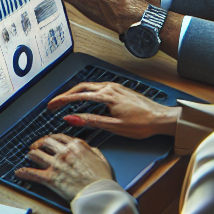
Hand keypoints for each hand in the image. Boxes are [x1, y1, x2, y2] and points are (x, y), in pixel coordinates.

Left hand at [15, 133, 114, 201]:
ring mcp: (56, 165)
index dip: (51, 138)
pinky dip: (24, 172)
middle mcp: (64, 152)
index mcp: (76, 146)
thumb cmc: (103, 180)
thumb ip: (92, 151)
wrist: (100, 195)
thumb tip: (87, 147)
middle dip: (39, 144)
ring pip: (37, 154)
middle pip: (46, 143)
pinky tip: (18, 172)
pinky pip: (33, 173)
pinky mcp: (50, 178)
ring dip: (31, 154)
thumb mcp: (102, 159)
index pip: (59, 137)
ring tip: (29, 156)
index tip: (48, 140)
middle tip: (36, 147)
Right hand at [46, 81, 179, 138]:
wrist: (163, 118)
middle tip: (54, 104)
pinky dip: (86, 91)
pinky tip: (85, 97)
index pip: (78, 96)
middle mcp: (109, 87)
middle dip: (65, 95)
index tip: (51, 106)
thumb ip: (91, 121)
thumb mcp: (115, 127)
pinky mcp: (119, 89)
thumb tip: (71, 118)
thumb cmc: (143, 124)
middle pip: (80, 87)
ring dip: (75, 92)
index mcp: (107, 96)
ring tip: (66, 100)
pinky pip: (97, 87)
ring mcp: (115, 87)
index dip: (62, 101)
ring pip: (89, 86)